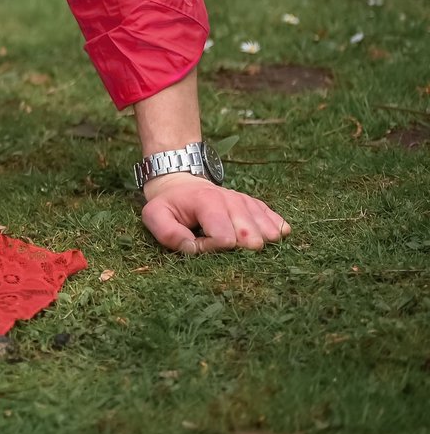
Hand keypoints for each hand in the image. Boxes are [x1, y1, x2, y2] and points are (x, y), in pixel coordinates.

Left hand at [140, 173, 290, 254]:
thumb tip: (193, 249)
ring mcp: (247, 203)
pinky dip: (274, 234)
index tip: (199, 243)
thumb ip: (168, 233)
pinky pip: (278, 223)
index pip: (224, 238)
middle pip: (251, 238)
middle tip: (218, 243)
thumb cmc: (170, 205)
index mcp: (208, 201)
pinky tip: (268, 238)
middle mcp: (233, 200)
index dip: (212, 248)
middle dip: (235, 250)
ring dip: (256, 245)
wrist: (182, 183)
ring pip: (268, 233)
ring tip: (239, 243)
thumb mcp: (155, 216)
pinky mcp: (258, 207)